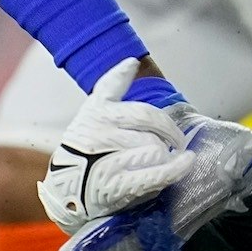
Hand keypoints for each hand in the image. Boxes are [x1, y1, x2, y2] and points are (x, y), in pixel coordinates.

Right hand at [38, 59, 194, 234]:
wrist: (65, 189)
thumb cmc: (85, 145)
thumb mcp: (93, 109)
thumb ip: (113, 84)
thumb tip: (132, 61)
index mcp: (99, 113)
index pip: (142, 111)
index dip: (163, 120)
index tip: (171, 127)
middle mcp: (103, 134)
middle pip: (153, 130)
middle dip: (168, 136)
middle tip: (174, 142)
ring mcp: (110, 161)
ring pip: (156, 150)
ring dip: (167, 155)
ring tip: (165, 159)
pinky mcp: (118, 186)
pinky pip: (156, 174)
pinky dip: (176, 168)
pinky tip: (186, 163)